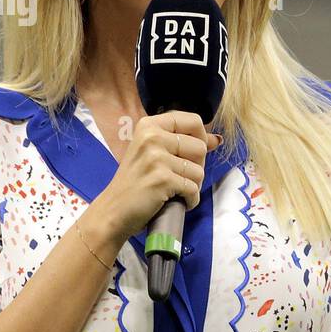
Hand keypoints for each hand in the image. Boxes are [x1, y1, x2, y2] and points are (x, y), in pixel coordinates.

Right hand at [92, 111, 222, 243]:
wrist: (114, 210)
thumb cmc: (136, 183)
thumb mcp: (154, 153)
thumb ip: (185, 143)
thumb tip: (216, 139)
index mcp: (149, 125)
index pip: (194, 121)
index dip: (201, 138)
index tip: (191, 154)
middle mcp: (152, 137)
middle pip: (200, 147)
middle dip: (197, 167)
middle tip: (179, 177)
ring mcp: (156, 158)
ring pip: (199, 171)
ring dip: (192, 186)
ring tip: (175, 190)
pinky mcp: (162, 179)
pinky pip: (193, 189)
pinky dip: (190, 200)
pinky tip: (176, 201)